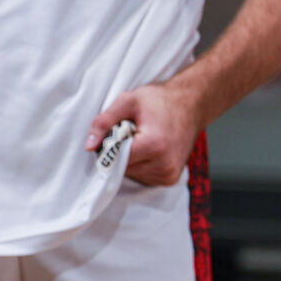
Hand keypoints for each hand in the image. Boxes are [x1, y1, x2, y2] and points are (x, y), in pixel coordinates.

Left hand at [84, 82, 202, 186]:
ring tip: (142, 141)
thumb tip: (89, 146)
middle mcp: (164, 164)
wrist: (191, 106)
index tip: (114, 133)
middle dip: (120, 153)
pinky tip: (149, 150)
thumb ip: (104, 122)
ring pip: (132, 174)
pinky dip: (141, 166)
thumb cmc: (160, 101)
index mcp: (154, 145)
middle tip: (130, 134)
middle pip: (123, 168)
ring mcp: (169, 174)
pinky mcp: (171, 179)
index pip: (116, 158)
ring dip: (130, 160)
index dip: (110, 146)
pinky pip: (143, 177)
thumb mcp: (127, 102)